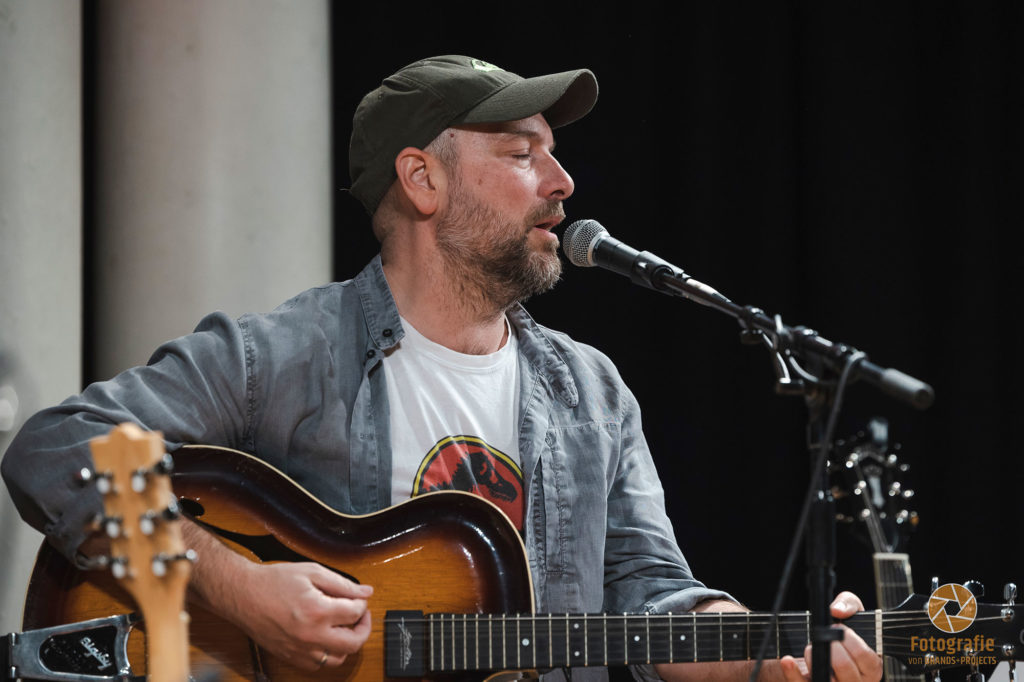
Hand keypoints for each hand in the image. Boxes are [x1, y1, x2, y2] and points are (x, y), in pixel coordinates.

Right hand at [180, 520, 372, 670]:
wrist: (243, 595)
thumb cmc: (274, 581)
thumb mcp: (312, 572)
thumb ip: (343, 584)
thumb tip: (366, 592)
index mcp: (317, 611)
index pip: (356, 612)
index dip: (361, 602)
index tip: (358, 597)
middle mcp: (311, 635)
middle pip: (354, 642)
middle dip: (363, 627)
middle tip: (361, 615)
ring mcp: (300, 650)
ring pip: (338, 658)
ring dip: (347, 643)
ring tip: (344, 626)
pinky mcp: (291, 657)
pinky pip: (319, 665)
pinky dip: (329, 654)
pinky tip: (327, 638)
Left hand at [779, 592, 881, 681]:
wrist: (819, 653)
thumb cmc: (840, 638)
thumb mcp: (851, 616)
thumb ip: (849, 604)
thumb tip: (838, 610)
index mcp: (870, 668)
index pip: (865, 656)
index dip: (850, 638)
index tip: (839, 628)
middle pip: (845, 666)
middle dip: (831, 644)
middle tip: (825, 637)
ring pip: (827, 678)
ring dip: (813, 656)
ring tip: (811, 647)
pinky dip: (793, 673)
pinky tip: (787, 661)